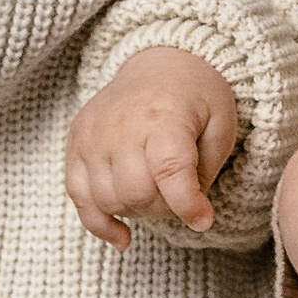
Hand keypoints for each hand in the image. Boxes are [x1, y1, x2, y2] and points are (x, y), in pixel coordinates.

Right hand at [67, 49, 241, 241]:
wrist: (160, 61)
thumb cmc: (197, 97)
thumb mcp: (221, 126)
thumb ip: (206, 172)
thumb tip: (193, 216)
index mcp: (165, 115)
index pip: (168, 170)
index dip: (187, 204)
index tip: (203, 220)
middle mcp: (121, 125)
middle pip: (136, 192)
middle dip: (165, 207)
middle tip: (180, 195)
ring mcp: (93, 134)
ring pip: (108, 200)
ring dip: (137, 210)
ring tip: (156, 193)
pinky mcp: (76, 143)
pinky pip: (78, 197)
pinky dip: (99, 223)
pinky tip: (123, 236)